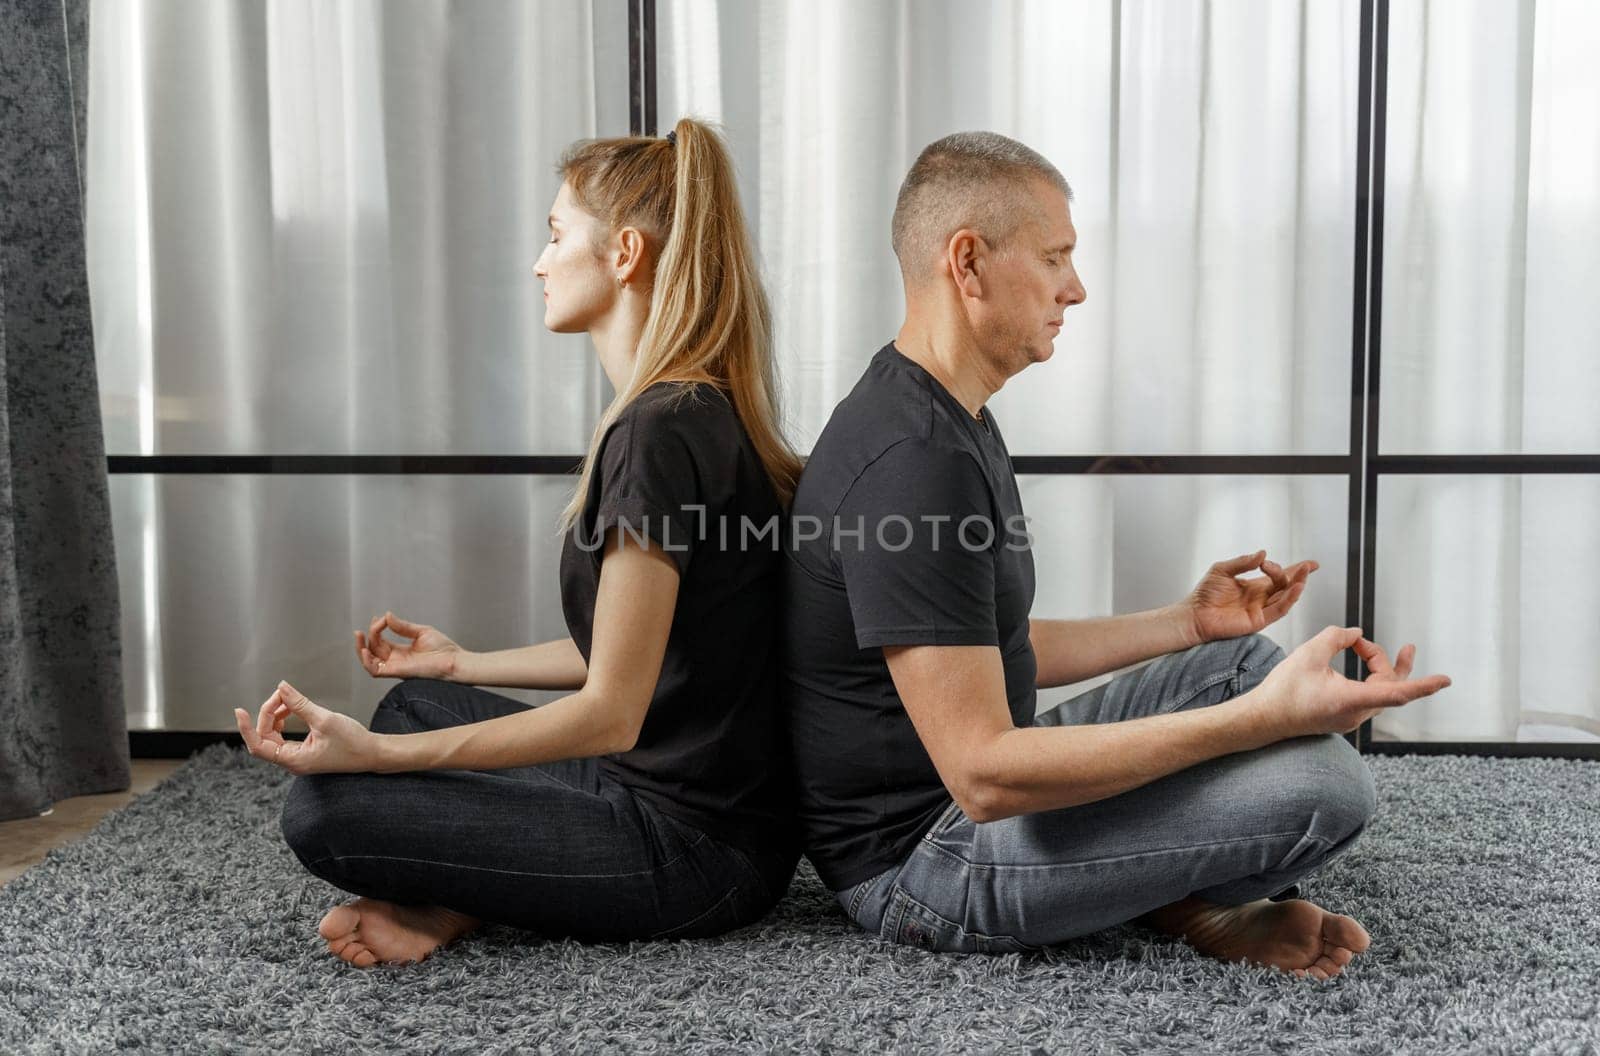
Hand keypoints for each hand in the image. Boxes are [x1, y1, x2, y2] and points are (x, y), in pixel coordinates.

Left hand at [233, 680, 383, 774]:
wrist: (373, 753)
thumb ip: (299, 704)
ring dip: (277, 715)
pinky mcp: (305, 751)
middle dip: (268, 714)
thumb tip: (282, 687)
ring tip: (288, 700)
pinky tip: (292, 709)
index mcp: (294, 760)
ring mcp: (298, 757)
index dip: (247, 728)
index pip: (258, 746)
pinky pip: (284, 736)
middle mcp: (293, 761)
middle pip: (265, 737)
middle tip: (281, 694)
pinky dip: (285, 720)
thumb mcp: (324, 719)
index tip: (240, 711)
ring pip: (274, 735)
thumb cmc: (353, 742)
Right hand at [355, 611, 462, 679]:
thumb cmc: (444, 649)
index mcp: (401, 651)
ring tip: (359, 636)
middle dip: (367, 637)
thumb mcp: (421, 632)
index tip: (379, 618)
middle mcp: (396, 660)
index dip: (376, 629)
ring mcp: (396, 666)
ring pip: (370, 661)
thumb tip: (387, 616)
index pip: (380, 641)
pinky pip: (375, 671)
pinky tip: (365, 650)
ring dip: (361, 648)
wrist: (454, 661)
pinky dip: (367, 661)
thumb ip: (402, 626)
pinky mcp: (397, 672)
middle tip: (368, 626)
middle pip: (373, 650)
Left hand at [1180, 549, 1317, 643]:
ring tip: (1303, 574)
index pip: (1280, 576)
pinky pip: (1279, 610)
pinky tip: (1295, 588)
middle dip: (1296, 574)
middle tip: (1301, 566)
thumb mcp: (1222, 570)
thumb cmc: (1204, 594)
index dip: (1296, 569)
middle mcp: (1261, 598)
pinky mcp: (1259, 620)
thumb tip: (1262, 553)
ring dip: (1296, 585)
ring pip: (1286, 597)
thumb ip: (1242, 562)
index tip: (1312, 564)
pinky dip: (1289, 599)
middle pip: (1285, 585)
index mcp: (1254, 586)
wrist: (1194, 614)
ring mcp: (1261, 609)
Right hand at [1248, 626, 1452, 738]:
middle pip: (1387, 685)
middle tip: (1364, 641)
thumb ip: (1336, 637)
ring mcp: (1350, 717)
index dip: (1423, 685)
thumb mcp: (1309, 654)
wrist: (1263, 719)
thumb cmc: (1283, 691)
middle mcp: (1356, 713)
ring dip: (1373, 667)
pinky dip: (1363, 677)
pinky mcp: (1342, 717)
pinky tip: (1351, 665)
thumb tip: (1355, 633)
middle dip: (1382, 659)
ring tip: (1360, 646)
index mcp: (1351, 700)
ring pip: (1378, 691)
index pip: (1397, 692)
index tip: (1445, 681)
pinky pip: (1365, 696)